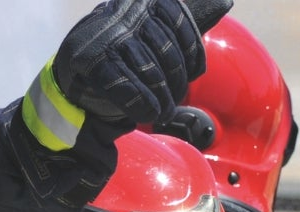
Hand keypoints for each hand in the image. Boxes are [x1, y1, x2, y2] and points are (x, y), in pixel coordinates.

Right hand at [53, 0, 205, 128]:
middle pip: (167, 50)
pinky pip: (129, 88)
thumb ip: (185, 22)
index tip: (195, 71)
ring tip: (162, 109)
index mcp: (141, 1)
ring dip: (162, 99)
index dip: (193, 50)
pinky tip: (146, 113)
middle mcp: (122, 12)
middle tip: (175, 97)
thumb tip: (224, 3)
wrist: (75, 89)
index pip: (178, 20)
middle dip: (177, 81)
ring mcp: (105, 36)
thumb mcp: (154, 36)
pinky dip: (142, 106)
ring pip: (151, 72)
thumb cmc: (122, 62)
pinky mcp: (91, 62)